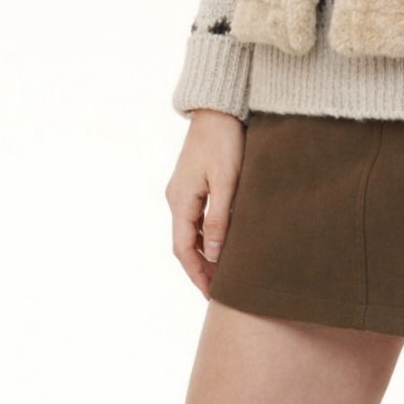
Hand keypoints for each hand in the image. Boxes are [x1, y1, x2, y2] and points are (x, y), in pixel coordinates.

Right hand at [165, 109, 245, 296]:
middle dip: (200, 268)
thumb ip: (219, 219)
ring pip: (189, 231)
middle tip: (220, 291)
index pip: (183, 250)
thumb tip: (211, 254)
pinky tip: (221, 241)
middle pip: (184, 244)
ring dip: (203, 253)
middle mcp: (176, 198)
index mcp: (180, 200)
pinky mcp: (192, 181)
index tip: (212, 295)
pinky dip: (205, 235)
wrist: (218, 107)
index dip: (197, 274)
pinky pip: (195, 217)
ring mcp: (182, 189)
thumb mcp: (227, 181)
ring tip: (223, 272)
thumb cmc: (225, 141)